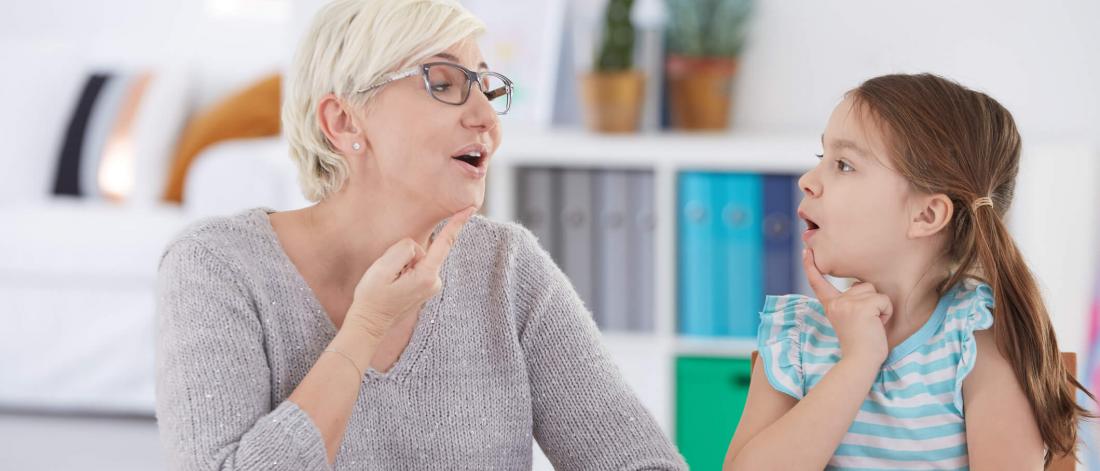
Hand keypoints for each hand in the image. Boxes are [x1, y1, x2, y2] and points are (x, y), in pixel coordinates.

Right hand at [345, 207, 475, 337]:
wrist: (369, 323)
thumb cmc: (373, 296)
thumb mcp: (383, 268)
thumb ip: (403, 249)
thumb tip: (414, 248)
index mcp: (427, 275)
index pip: (444, 243)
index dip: (457, 223)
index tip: (470, 208)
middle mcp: (434, 281)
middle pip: (421, 249)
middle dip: (403, 255)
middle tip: (387, 276)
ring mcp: (431, 286)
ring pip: (416, 257)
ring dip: (401, 264)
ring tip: (389, 283)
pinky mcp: (425, 287)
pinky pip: (415, 266)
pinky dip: (403, 270)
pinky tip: (394, 284)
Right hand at [802, 249, 890, 366]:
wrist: (860, 361)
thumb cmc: (860, 344)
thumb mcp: (849, 319)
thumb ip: (850, 303)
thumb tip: (858, 286)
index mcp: (831, 305)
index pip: (819, 283)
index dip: (811, 267)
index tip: (806, 251)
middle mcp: (837, 302)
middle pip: (863, 286)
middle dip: (872, 302)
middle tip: (866, 324)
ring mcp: (848, 304)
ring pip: (875, 292)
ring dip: (880, 308)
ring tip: (872, 324)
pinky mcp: (862, 307)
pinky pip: (884, 300)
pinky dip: (886, 313)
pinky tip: (878, 325)